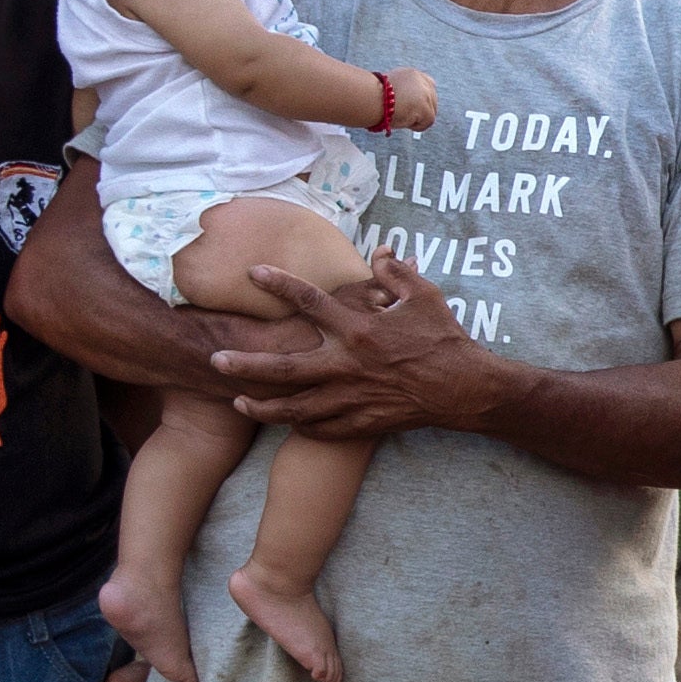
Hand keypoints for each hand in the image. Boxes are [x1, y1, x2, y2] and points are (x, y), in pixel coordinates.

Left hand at [215, 261, 476, 439]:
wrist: (464, 389)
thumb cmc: (445, 339)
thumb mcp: (424, 296)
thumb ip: (396, 273)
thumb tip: (380, 251)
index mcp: (359, 329)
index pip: (309, 301)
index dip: (279, 284)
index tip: (253, 272)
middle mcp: (347, 365)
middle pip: (284, 368)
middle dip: (246, 364)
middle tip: (216, 360)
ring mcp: (352, 398)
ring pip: (295, 409)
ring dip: (263, 406)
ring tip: (238, 401)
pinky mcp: (362, 422)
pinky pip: (322, 429)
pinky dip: (301, 427)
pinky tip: (285, 422)